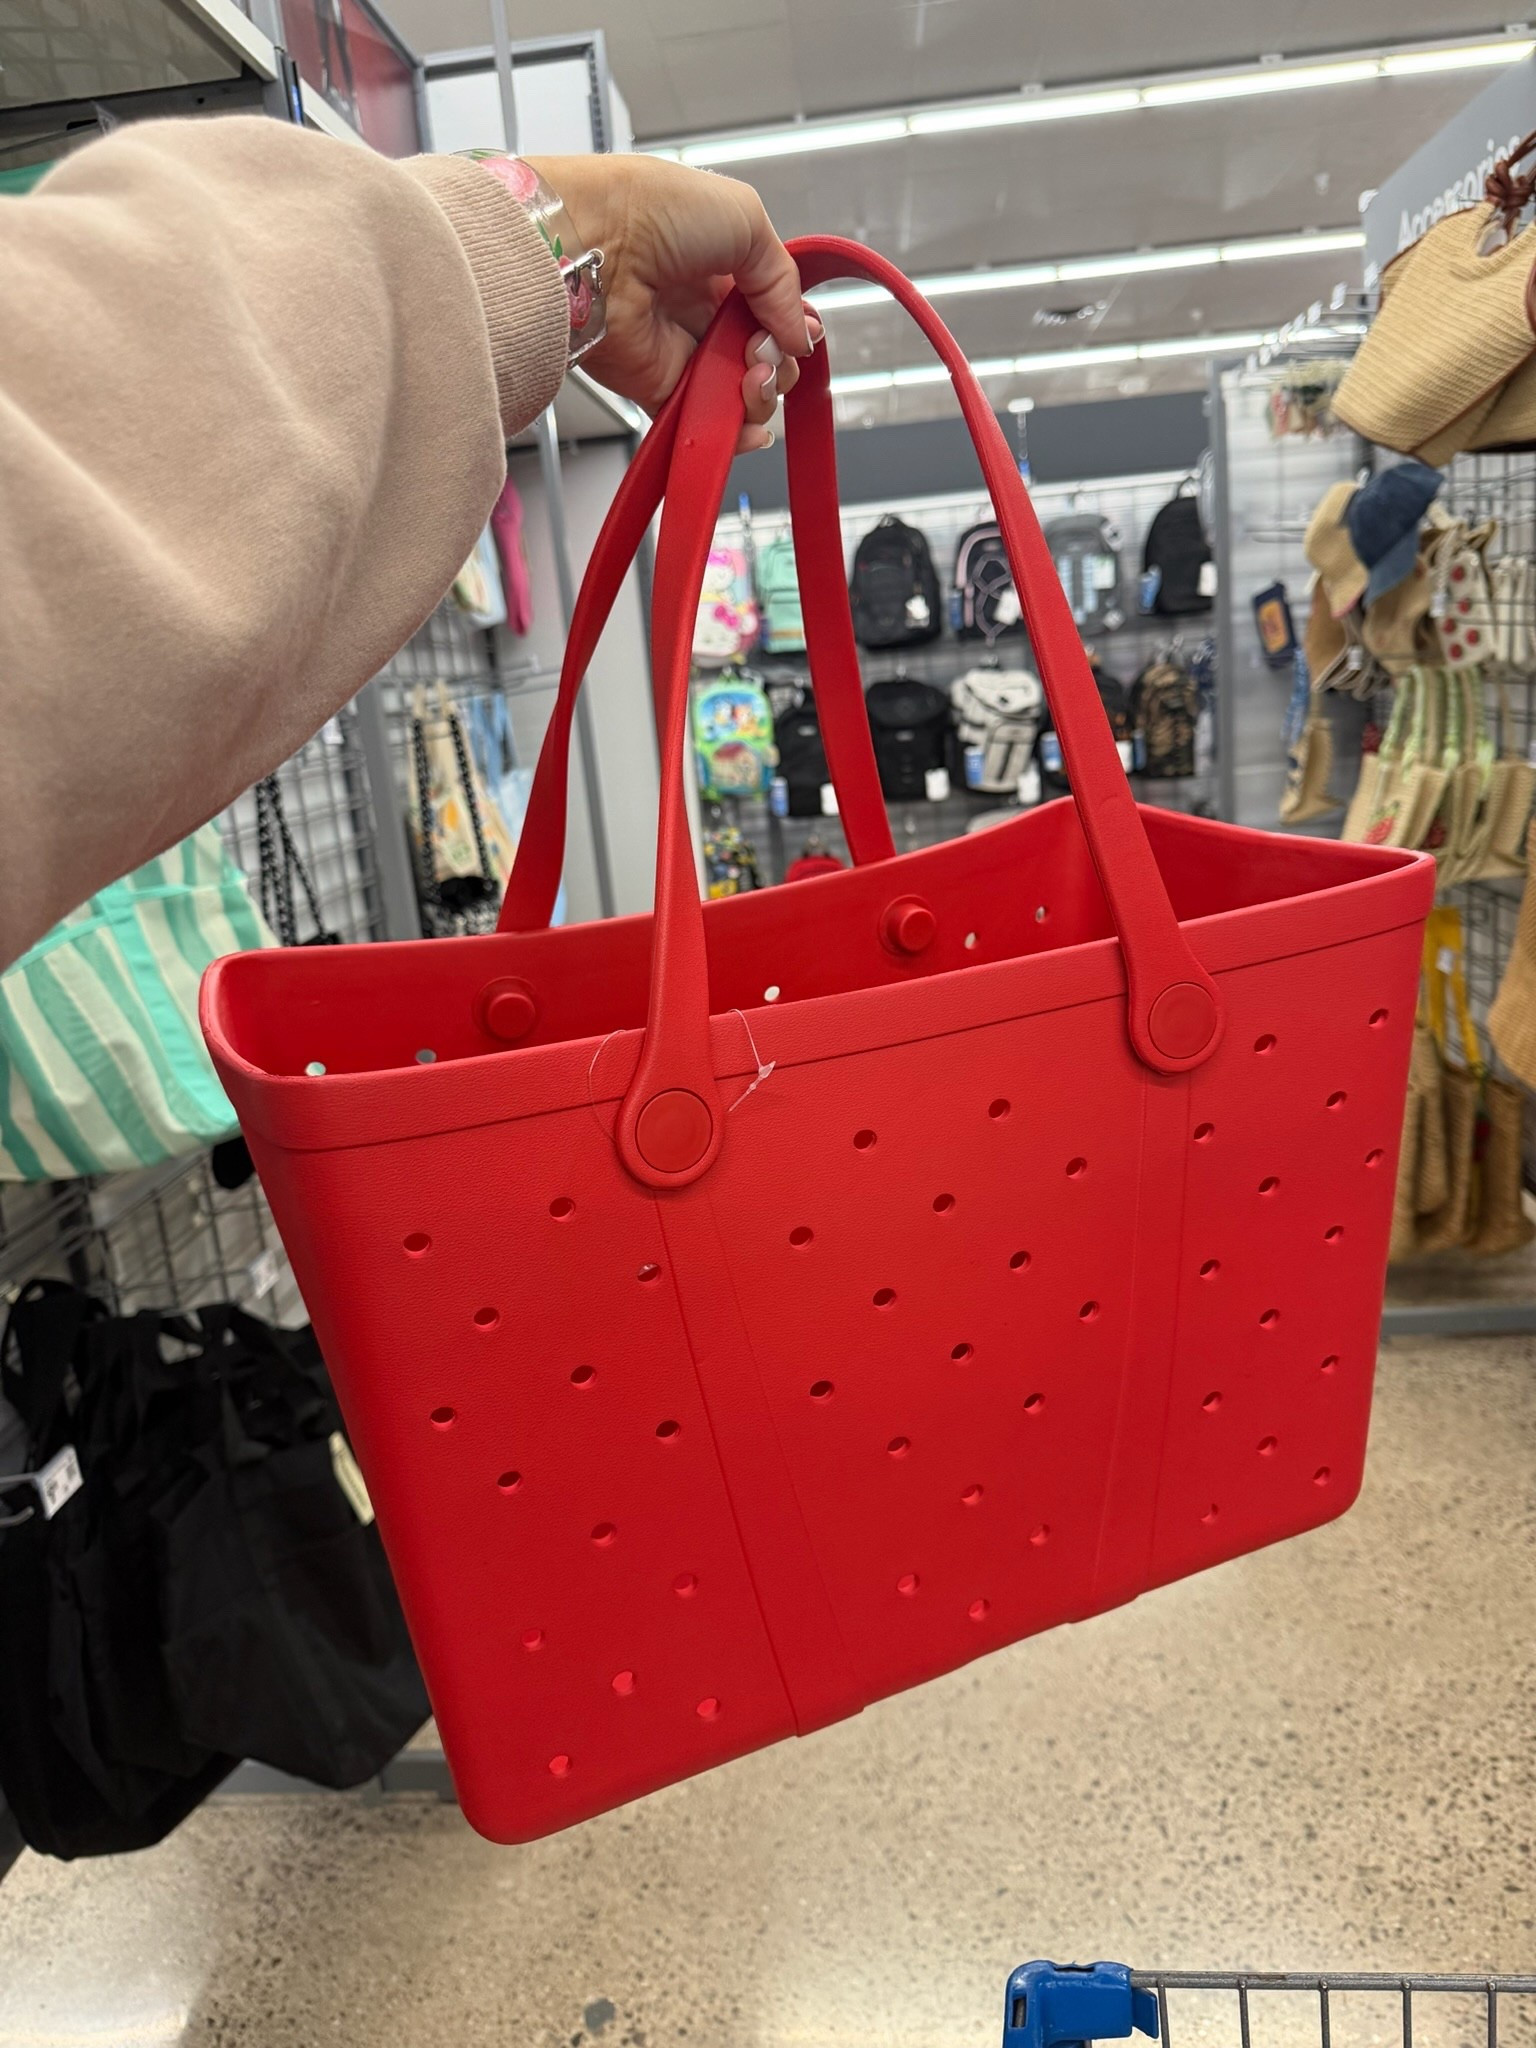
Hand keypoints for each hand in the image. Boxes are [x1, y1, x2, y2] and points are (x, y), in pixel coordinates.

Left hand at [524, 154, 821, 452]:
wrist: (591, 242)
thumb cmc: (653, 211)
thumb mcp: (745, 219)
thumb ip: (783, 281)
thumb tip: (800, 334)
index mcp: (721, 266)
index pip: (771, 310)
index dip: (791, 327)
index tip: (799, 332)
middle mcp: (700, 309)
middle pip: (762, 357)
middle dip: (778, 361)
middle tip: (763, 347)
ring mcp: (681, 352)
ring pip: (740, 394)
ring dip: (761, 394)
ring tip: (751, 375)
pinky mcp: (658, 388)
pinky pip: (702, 421)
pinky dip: (731, 432)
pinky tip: (746, 423)